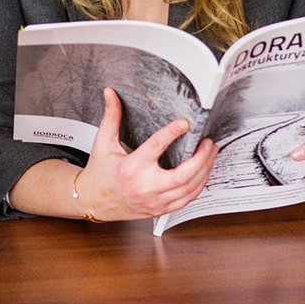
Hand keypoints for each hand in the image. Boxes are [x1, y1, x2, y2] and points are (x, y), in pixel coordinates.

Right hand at [76, 87, 215, 219]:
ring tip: (211, 154)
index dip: (173, 133)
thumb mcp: (103, 143)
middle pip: (182, 175)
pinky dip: (198, 186)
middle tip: (208, 143)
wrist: (94, 202)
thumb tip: (111, 94)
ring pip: (188, 189)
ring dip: (204, 171)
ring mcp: (154, 201)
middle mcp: (145, 186)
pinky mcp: (159, 209)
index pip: (156, 147)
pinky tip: (203, 174)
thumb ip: (111, 117)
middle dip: (201, 158)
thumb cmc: (99, 174)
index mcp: (131, 168)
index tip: (185, 123)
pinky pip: (186, 200)